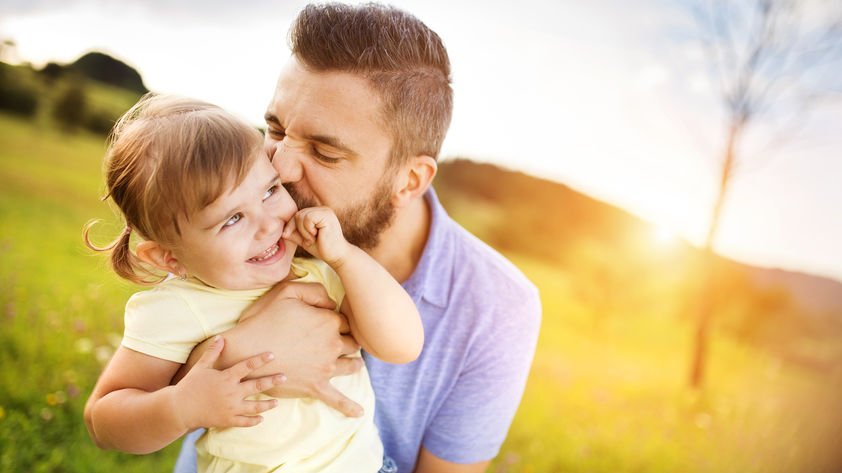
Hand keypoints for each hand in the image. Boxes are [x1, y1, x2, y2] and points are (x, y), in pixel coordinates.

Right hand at [174, 336, 285, 429]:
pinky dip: (254, 420)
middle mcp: (232, 393)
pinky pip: (245, 422)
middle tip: (285, 377)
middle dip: (272, 381)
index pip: (247, 366)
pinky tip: (261, 418)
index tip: (272, 355)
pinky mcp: (228, 420)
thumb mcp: (201, 367)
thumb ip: (212, 352)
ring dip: (267, 404)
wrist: (180, 409)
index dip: (260, 360)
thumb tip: (220, 337)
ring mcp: (231, 408)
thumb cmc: (190, 386)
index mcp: (226, 378)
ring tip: (277, 402)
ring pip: (255, 406)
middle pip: (257, 385)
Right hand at [214, 281, 364, 416]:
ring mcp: (326, 367)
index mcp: (329, 321)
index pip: (345, 320)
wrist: (245, 352)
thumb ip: (315, 291)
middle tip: (343, 340)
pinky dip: (349, 407)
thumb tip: (332, 302)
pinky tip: (358, 413)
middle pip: (352, 342)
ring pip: (351, 365)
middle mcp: (333, 344)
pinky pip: (337, 399)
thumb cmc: (264, 319)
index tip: (330, 321)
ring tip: (355, 363)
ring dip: (353, 363)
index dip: (338, 320)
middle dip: (348, 340)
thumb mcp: (288, 292)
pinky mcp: (316, 386)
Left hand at [282, 207, 349, 267]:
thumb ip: (294, 233)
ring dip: (303, 231)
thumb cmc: (322, 248)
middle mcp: (322, 209)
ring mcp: (325, 211)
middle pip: (298, 214)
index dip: (291, 226)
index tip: (292, 237)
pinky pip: (308, 218)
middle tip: (309, 240)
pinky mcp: (327, 215)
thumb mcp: (304, 239)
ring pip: (301, 215)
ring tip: (312, 239)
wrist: (336, 256)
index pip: (297, 215)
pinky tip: (316, 236)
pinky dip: (308, 229)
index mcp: (318, 213)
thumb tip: (281, 231)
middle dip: (298, 229)